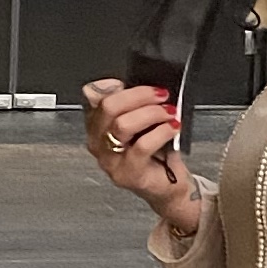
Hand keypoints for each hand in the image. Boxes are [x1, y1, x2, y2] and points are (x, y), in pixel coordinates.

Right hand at [82, 78, 195, 226]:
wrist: (168, 185)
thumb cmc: (155, 152)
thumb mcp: (142, 122)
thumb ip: (135, 105)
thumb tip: (145, 86)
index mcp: (97, 125)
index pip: (93, 96)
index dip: (114, 84)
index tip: (135, 82)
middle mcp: (98, 143)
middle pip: (108, 107)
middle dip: (139, 95)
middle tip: (160, 95)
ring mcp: (110, 160)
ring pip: (123, 125)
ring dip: (151, 113)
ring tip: (168, 112)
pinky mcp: (128, 174)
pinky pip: (142, 145)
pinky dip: (162, 131)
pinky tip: (173, 127)